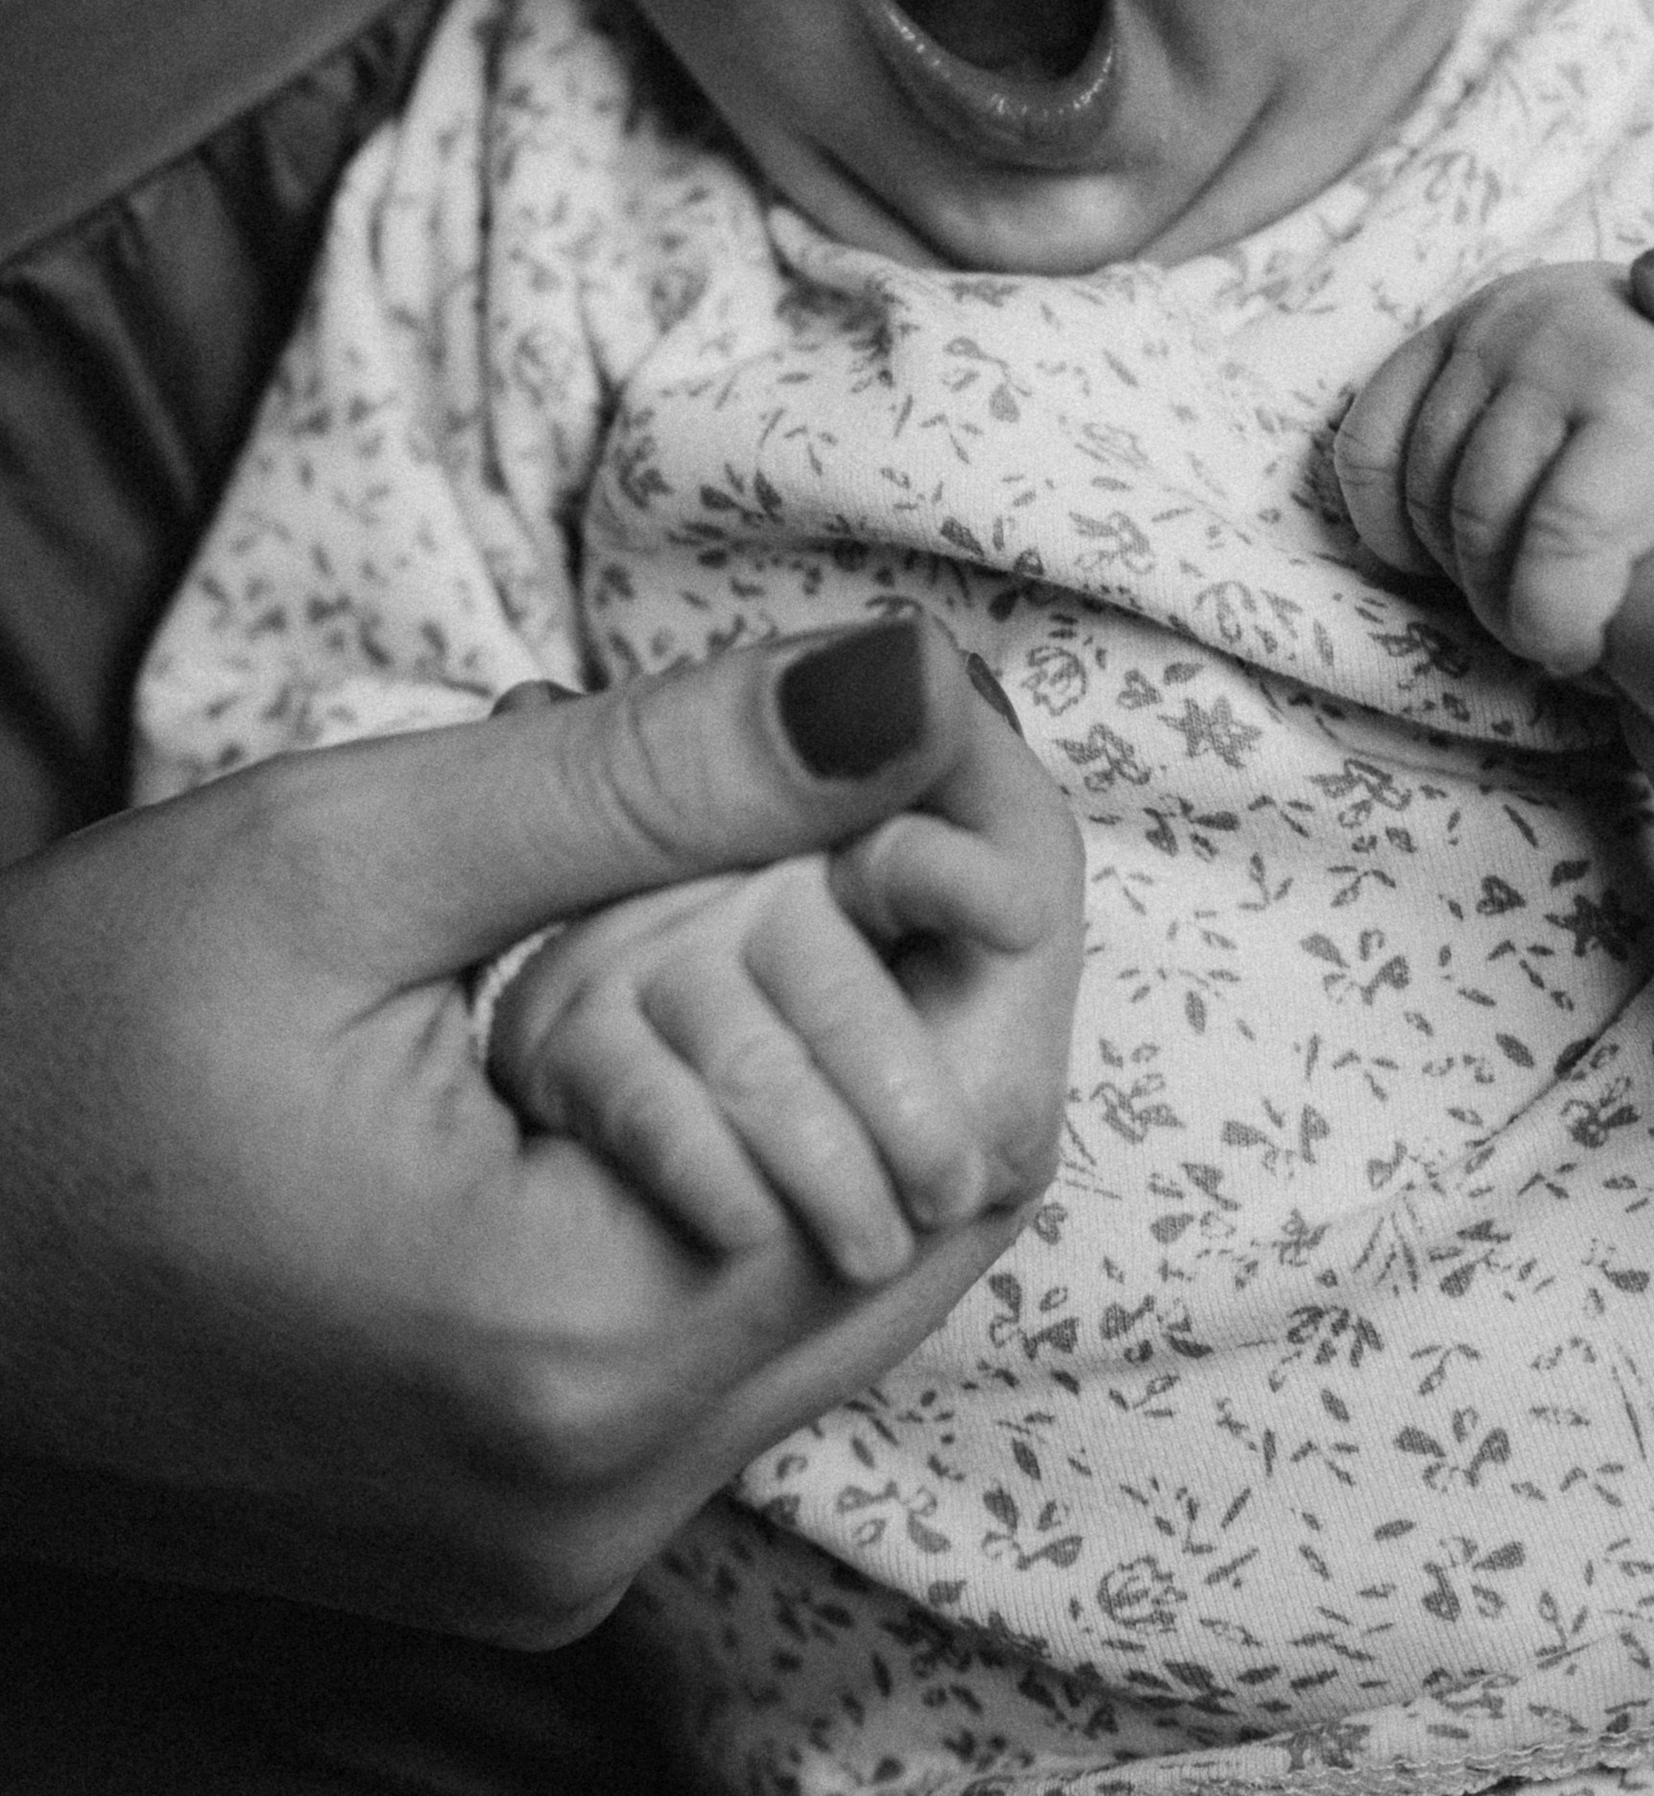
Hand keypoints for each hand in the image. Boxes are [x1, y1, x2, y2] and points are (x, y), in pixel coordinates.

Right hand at [0, 615, 1081, 1634]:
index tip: (940, 718)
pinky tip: (658, 1004)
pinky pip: (738, 1327)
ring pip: (852, 1267)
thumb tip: (914, 687)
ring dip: (843, 1052)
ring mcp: (562, 1542)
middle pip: (934, 1209)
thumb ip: (661, 777)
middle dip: (938, 964)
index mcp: (570, 1350)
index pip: (952, 1121)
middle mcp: (599, 1498)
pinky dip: (751, 1145)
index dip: (983, 888)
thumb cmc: (48, 1058)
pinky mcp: (521, 1530)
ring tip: (743, 868)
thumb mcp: (348, 857)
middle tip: (867, 772)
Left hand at [1333, 258, 1653, 672]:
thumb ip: (1492, 468)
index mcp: (1496, 314)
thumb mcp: (1574, 441)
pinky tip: (1602, 637)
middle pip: (1421, 503)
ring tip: (1603, 616)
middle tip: (1572, 612)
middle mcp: (1519, 313)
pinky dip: (1560, 621)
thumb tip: (1402, 577)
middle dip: (1482, 589)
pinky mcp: (1640, 419)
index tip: (1497, 580)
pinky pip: (1552, 556)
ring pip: (1474, 536)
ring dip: (1524, 614)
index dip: (1414, 546)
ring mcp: (1575, 355)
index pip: (1370, 453)